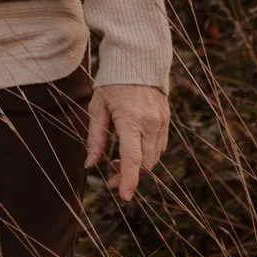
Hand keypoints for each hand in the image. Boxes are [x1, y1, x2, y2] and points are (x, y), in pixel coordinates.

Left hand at [85, 81, 168, 204]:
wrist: (138, 60)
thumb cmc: (112, 83)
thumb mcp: (97, 108)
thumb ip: (95, 138)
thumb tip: (90, 165)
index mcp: (131, 120)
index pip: (133, 158)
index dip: (129, 180)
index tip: (124, 196)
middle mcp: (151, 123)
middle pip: (145, 163)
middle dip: (129, 176)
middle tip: (110, 179)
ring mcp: (161, 122)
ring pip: (153, 158)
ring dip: (137, 167)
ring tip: (117, 163)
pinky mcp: (166, 121)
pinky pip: (159, 147)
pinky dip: (146, 155)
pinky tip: (131, 152)